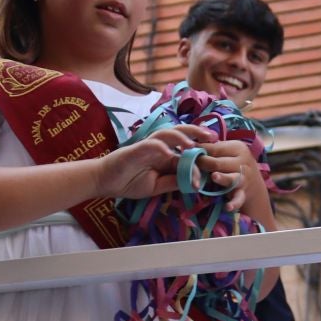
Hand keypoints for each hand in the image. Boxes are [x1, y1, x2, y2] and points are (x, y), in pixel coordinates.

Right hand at [91, 123, 217, 199]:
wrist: (105, 181)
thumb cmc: (130, 182)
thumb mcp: (157, 186)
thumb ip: (174, 182)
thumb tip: (195, 182)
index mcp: (166, 156)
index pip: (187, 153)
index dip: (200, 158)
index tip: (213, 166)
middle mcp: (160, 147)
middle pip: (182, 134)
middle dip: (198, 133)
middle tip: (214, 138)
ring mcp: (148, 146)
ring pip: (168, 134)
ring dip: (182, 137)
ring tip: (193, 145)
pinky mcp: (136, 148)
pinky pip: (151, 144)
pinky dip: (161, 147)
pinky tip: (169, 153)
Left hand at [187, 140, 253, 213]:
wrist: (253, 182)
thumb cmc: (233, 163)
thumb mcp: (228, 151)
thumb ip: (213, 147)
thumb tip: (192, 142)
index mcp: (238, 148)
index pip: (215, 148)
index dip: (200, 150)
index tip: (187, 152)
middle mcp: (243, 162)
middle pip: (219, 163)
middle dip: (203, 164)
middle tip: (191, 166)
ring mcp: (244, 178)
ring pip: (231, 178)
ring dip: (222, 178)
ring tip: (214, 176)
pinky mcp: (243, 193)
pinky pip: (238, 198)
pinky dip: (233, 203)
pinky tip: (227, 207)